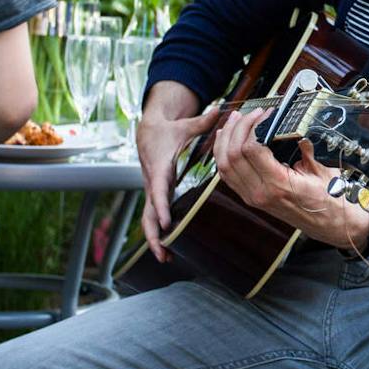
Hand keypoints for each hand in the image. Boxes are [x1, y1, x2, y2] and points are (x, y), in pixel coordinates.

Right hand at [138, 104, 223, 261]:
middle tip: (162, 252)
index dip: (161, 206)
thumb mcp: (184, 125)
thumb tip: (221, 110)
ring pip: (149, 218)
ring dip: (155, 239)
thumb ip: (203, 121)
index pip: (159, 190)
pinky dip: (158, 233)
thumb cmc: (167, 130)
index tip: (166, 223)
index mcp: (160, 167)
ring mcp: (153, 190)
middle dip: (154, 233)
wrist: (147, 131)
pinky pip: (154, 217)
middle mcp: (153, 182)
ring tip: (165, 258)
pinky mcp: (156, 194)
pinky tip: (168, 249)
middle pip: (149, 212)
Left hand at [211, 108, 361, 248]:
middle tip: (246, 113)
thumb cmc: (330, 200)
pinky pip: (228, 176)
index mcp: (278, 185)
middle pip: (232, 155)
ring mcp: (252, 197)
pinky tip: (227, 142)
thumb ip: (306, 151)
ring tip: (233, 122)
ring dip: (224, 141)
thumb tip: (296, 131)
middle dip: (236, 128)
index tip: (265, 114)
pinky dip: (223, 156)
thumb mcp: (322, 171)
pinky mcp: (250, 198)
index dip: (254, 126)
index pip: (251, 150)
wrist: (330, 226)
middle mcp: (260, 193)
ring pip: (223, 166)